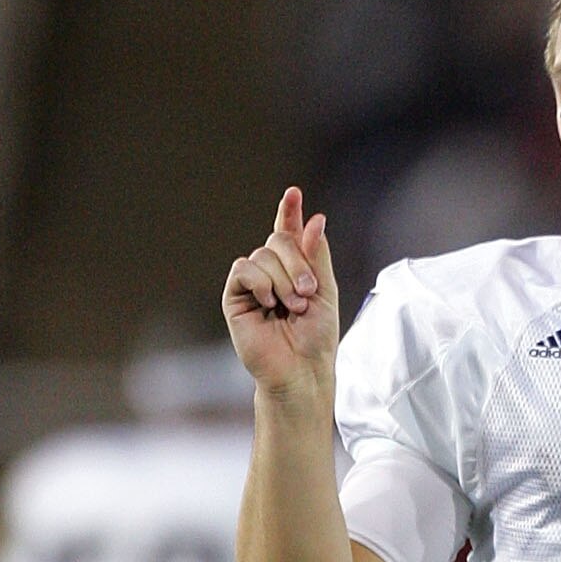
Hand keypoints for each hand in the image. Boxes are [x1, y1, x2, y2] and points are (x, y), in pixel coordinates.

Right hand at [224, 187, 338, 394]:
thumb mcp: (325, 291)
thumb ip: (317, 255)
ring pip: (262, 254)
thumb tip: (314, 219)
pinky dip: (260, 282)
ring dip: (283, 279)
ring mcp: (252, 284)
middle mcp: (271, 273)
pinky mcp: (235, 297)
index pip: (288, 234)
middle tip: (307, 292)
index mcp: (295, 270)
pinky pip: (243, 268)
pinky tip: (268, 303)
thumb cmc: (316, 338)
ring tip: (292, 307)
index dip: (289, 213)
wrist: (301, 369)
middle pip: (278, 240)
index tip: (294, 193)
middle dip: (296, 262)